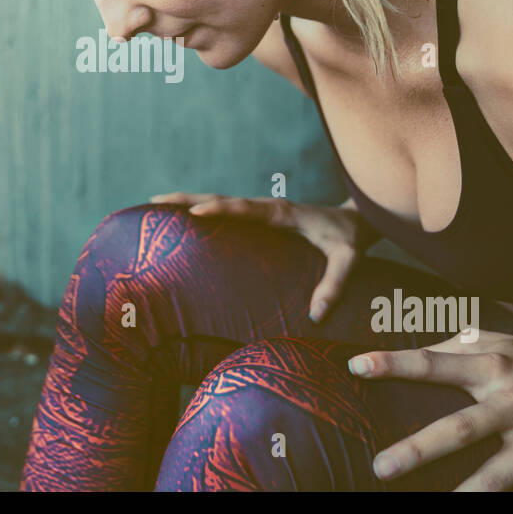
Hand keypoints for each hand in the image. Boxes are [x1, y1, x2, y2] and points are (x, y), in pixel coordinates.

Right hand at [148, 192, 376, 322]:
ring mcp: (261, 210)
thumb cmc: (350, 239)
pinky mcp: (260, 217)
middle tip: (155, 200)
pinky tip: (185, 219)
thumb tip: (316, 315)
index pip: (244, 209)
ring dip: (189, 201)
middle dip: (187, 198)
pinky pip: (227, 211)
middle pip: (221, 198)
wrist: (357, 220)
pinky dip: (203, 209)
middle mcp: (266, 207)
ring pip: (220, 201)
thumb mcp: (348, 260)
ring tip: (158, 205)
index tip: (194, 213)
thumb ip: (334, 284)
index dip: (219, 209)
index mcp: (281, 213)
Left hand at [347, 330, 512, 490]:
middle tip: (382, 466)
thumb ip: (456, 347)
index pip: (435, 362)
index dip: (394, 362)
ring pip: (499, 474)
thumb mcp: (502, 342)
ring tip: (437, 509)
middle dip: (419, 449)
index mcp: (495, 366)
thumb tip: (405, 351)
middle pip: (461, 428)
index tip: (357, 367)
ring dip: (467, 494)